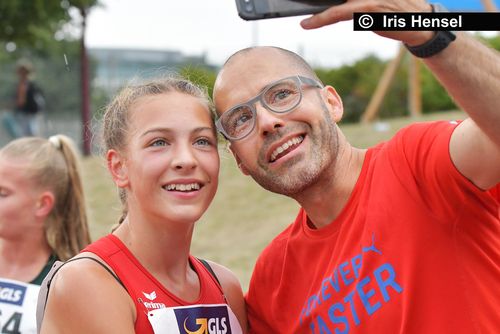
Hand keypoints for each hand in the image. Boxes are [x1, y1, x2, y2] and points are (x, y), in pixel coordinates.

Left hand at [300, 0, 433, 45]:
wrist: (419, 22)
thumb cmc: (394, 10)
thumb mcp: (374, 0)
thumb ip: (353, 1)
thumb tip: (330, 5)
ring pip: (333, 0)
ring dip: (315, 9)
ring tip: (300, 15)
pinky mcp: (366, 8)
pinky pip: (337, 13)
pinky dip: (321, 19)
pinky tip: (308, 23)